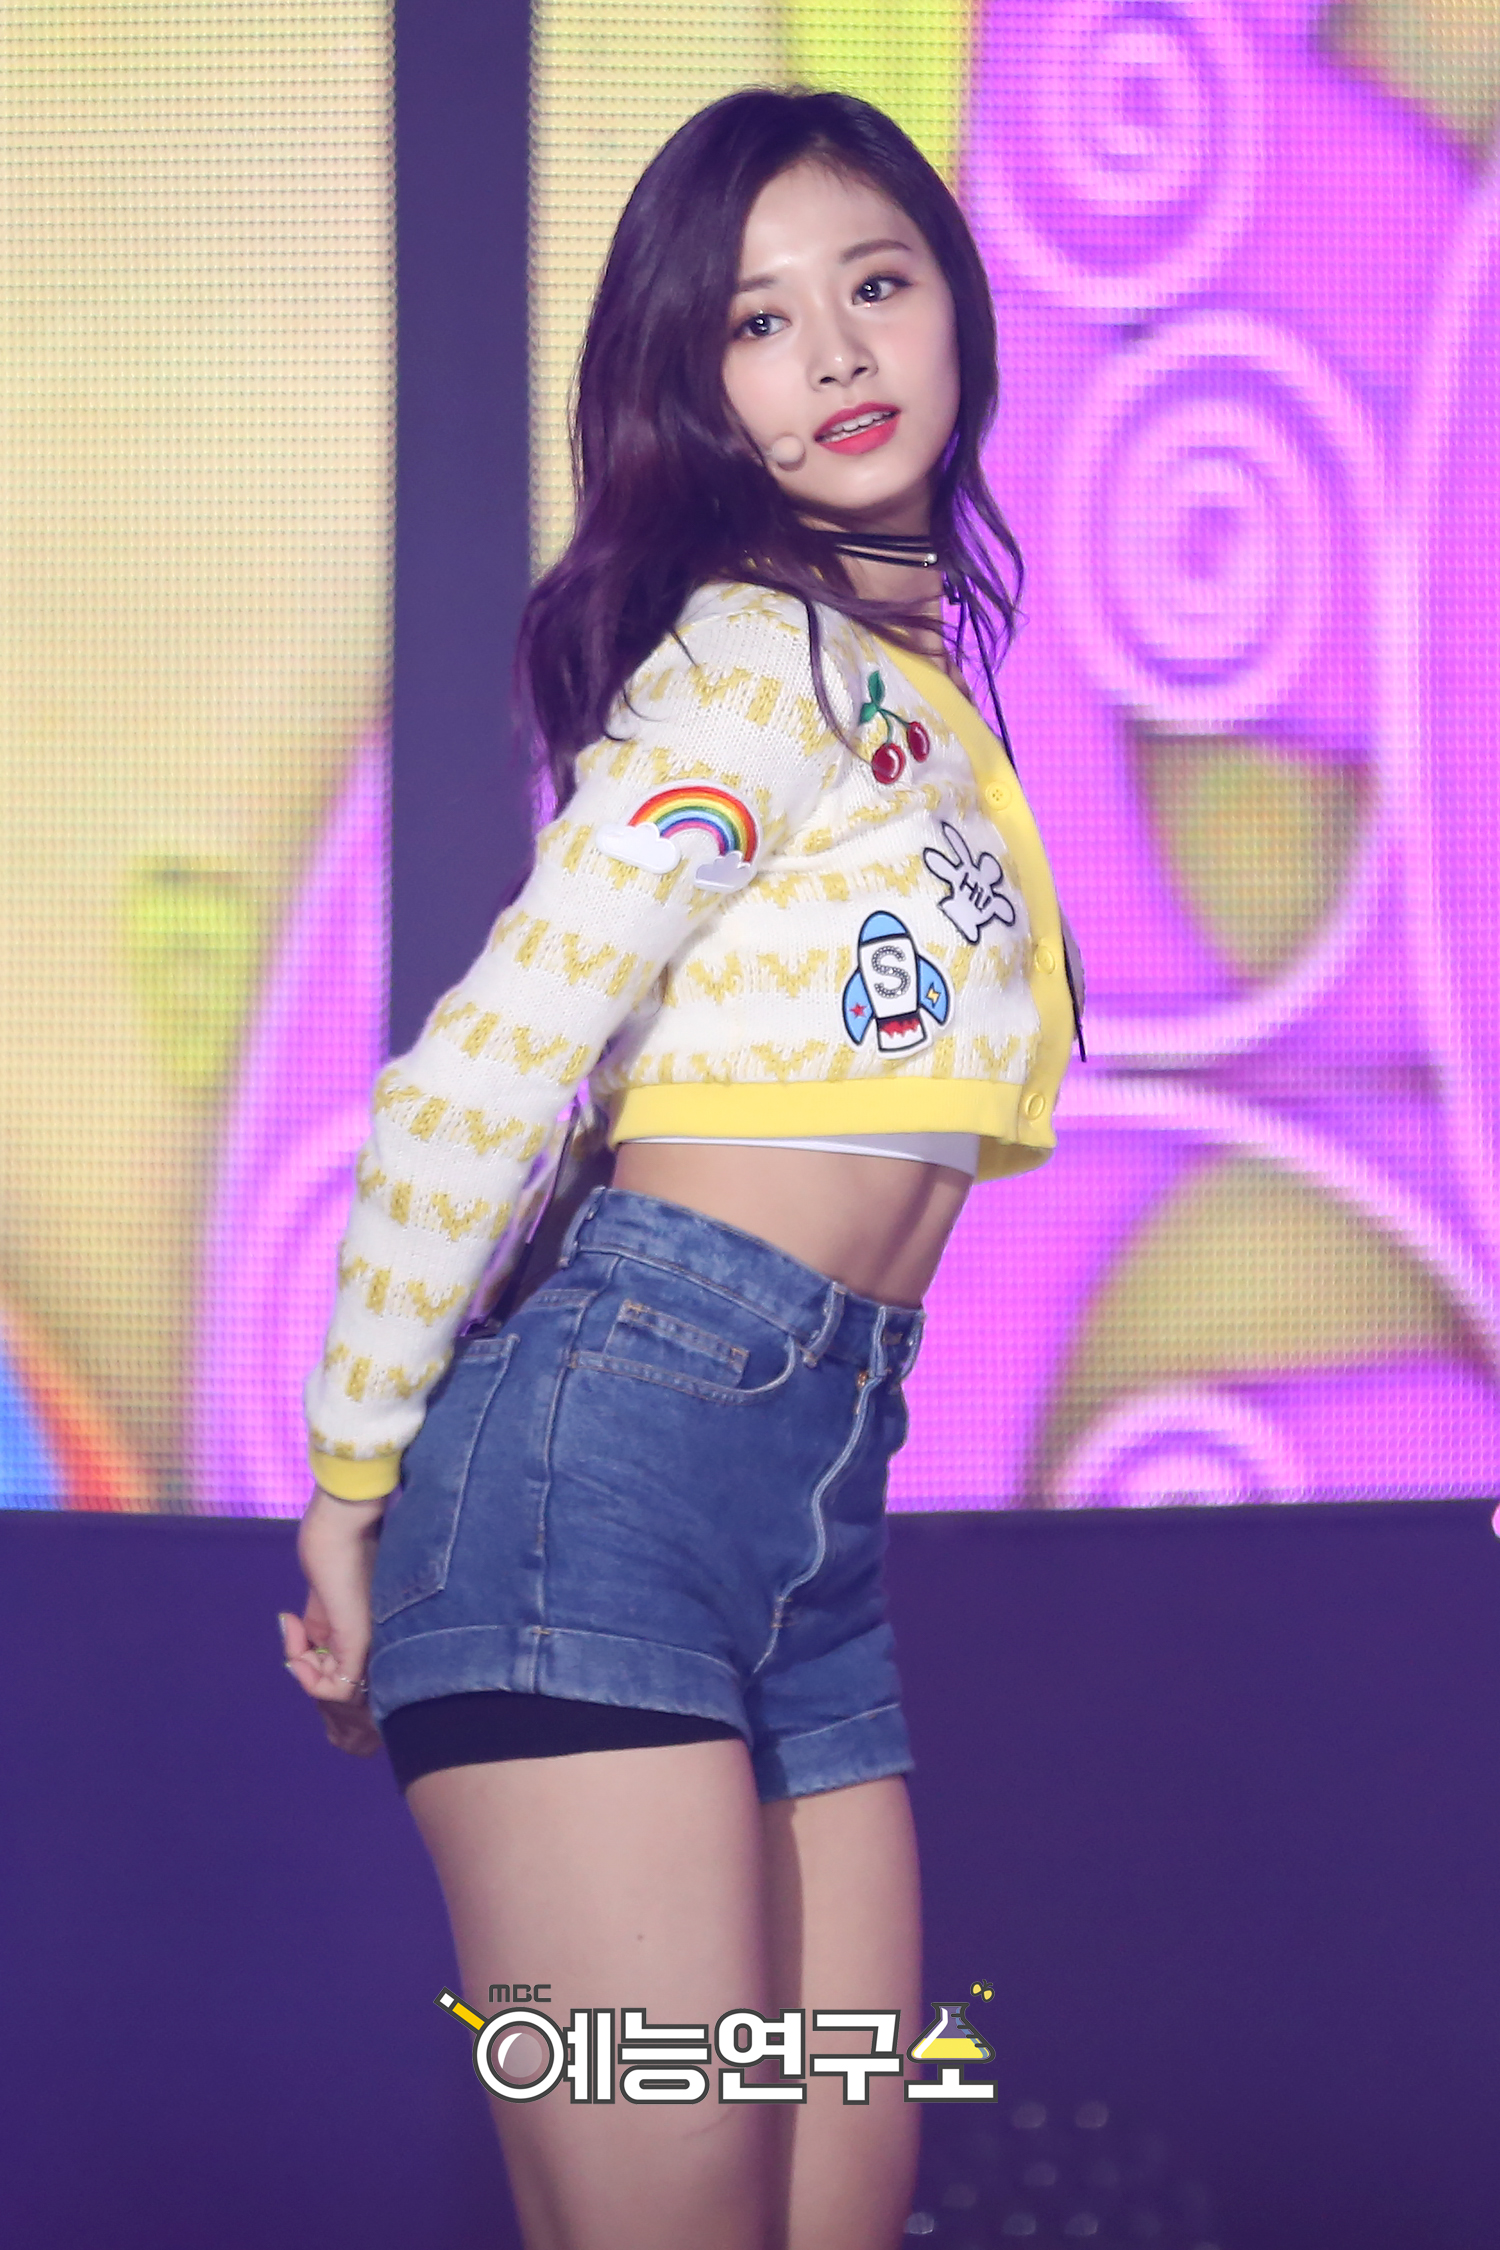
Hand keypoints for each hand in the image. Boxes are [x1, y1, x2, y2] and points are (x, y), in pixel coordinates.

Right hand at [281, 1486, 384, 1755]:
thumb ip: (321, 1626)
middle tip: (291, 1630)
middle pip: (339, 1684)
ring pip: (337, 1692)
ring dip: (303, 1671)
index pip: (343, 1673)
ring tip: (294, 1629)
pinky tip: (296, 1648)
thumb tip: (309, 1648)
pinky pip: (338, 1691)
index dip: (308, 1664)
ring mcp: (368, 1644)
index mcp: (363, 1630)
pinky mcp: (358, 1643)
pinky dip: (307, 1680)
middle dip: (305, 1670)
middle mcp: (372, 1641)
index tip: (290, 1624)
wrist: (342, 1523)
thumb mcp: (323, 1599)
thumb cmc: (333, 1549)